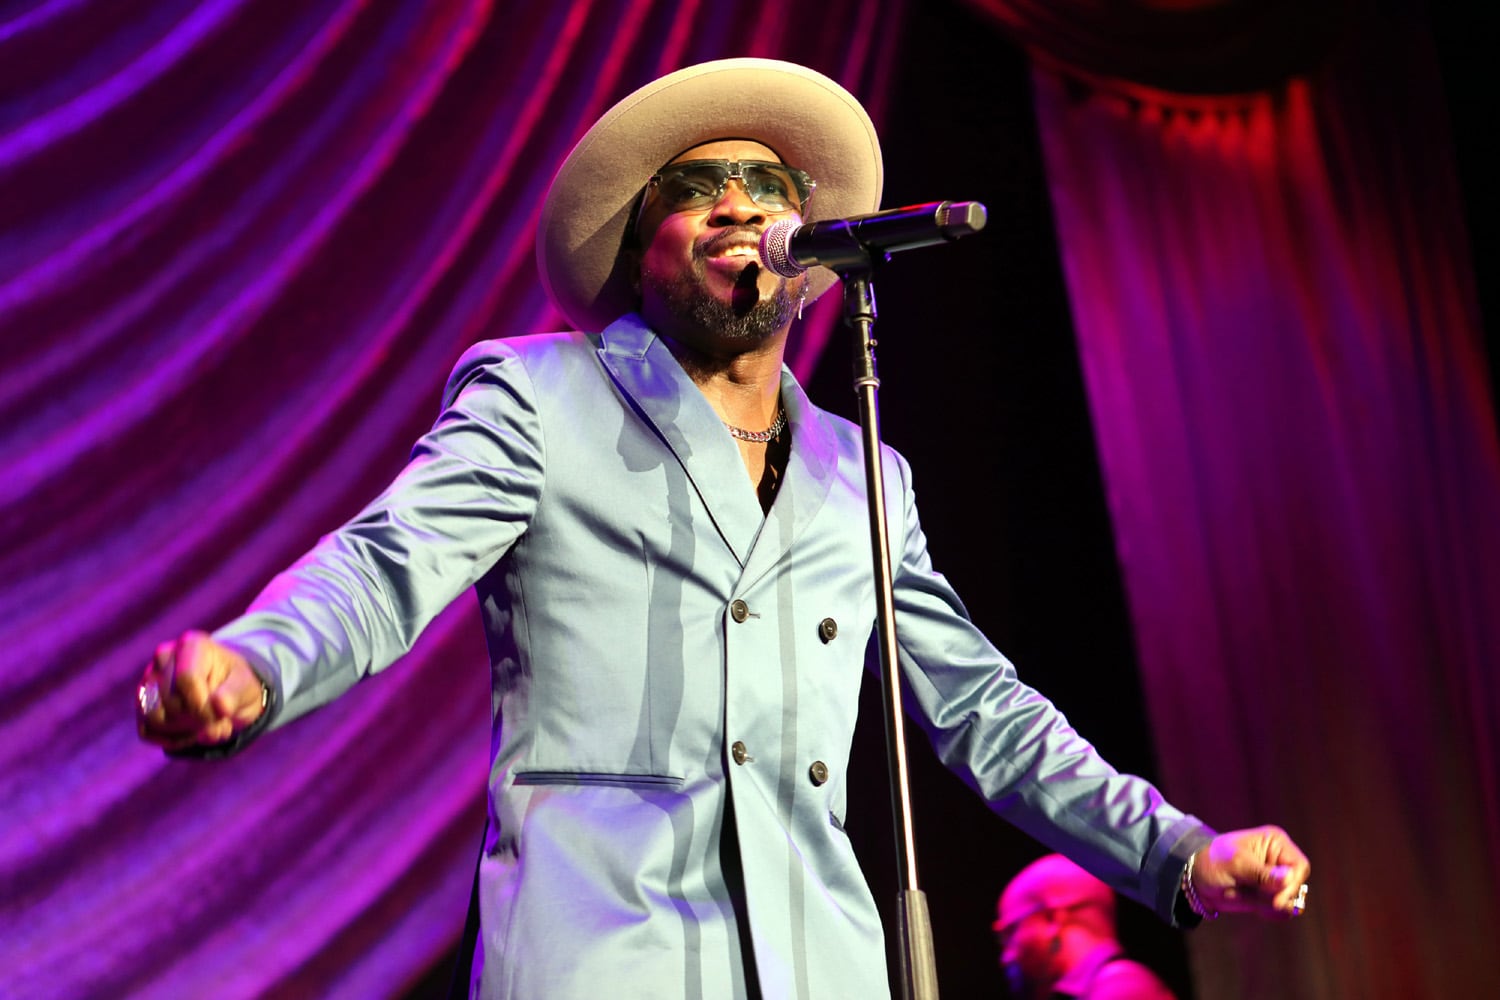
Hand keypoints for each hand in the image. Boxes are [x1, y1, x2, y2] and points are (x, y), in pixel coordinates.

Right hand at [136, 631, 265, 750]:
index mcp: (192, 644)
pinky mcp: (141, 702)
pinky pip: (147, 730)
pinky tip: (191, 733)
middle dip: (198, 721)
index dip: (203, 706)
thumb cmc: (236, 684)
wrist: (226, 692)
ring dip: (185, 732)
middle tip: (219, 722)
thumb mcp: (246, 686)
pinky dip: (171, 739)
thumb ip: (234, 696)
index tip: (221, 716)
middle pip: (171, 701)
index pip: (187, 679)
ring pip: (154, 718)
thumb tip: (218, 706)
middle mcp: (164, 657)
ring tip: (206, 728)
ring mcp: (148, 679)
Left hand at [1191, 825, 1310, 919]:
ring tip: (1242, 893)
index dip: (1291, 885)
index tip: (1275, 900)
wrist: (1196, 879)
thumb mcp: (1236, 865)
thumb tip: (1289, 878)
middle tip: (1249, 894)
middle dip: (1275, 896)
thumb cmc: (1214, 862)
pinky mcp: (1271, 895)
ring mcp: (1276, 879)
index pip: (1299, 866)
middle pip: (1296, 886)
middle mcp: (1280, 859)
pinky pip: (1281, 911)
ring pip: (1289, 901)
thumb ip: (1263, 874)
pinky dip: (1266, 911)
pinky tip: (1248, 901)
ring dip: (1266, 904)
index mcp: (1275, 842)